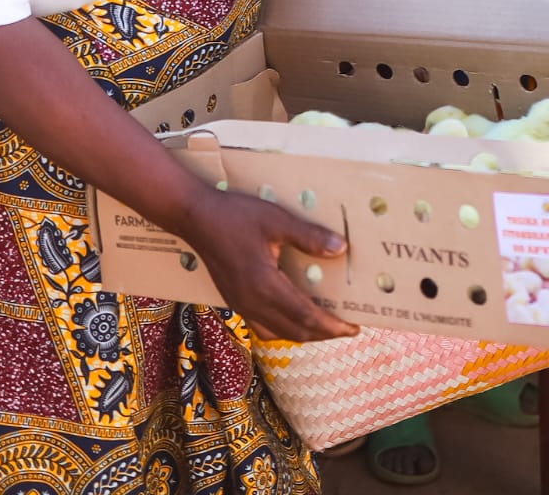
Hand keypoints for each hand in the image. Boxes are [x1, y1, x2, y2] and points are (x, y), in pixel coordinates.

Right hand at [186, 186, 357, 342]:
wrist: (195, 217)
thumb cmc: (236, 215)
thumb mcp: (276, 220)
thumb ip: (308, 236)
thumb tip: (341, 249)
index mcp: (264, 286)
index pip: (305, 316)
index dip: (331, 326)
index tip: (353, 327)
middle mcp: (252, 303)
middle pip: (294, 331)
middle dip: (323, 334)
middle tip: (347, 328)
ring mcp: (240, 304)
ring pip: (278, 332)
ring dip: (304, 333)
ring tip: (325, 325)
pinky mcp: (234, 300)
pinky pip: (263, 326)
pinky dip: (284, 328)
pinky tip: (292, 316)